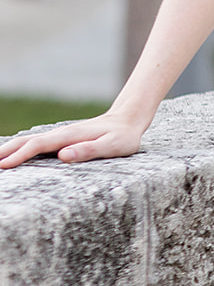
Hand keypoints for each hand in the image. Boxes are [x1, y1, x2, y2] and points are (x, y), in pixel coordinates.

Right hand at [0, 111, 145, 169]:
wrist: (129, 119)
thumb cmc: (123, 136)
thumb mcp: (112, 146)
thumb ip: (88, 150)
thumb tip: (63, 155)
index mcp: (70, 136)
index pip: (38, 146)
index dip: (20, 155)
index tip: (3, 166)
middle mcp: (62, 134)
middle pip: (28, 141)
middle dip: (7, 151)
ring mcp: (61, 136)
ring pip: (31, 141)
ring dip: (11, 149)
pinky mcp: (64, 140)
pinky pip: (37, 144)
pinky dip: (22, 148)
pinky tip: (15, 154)